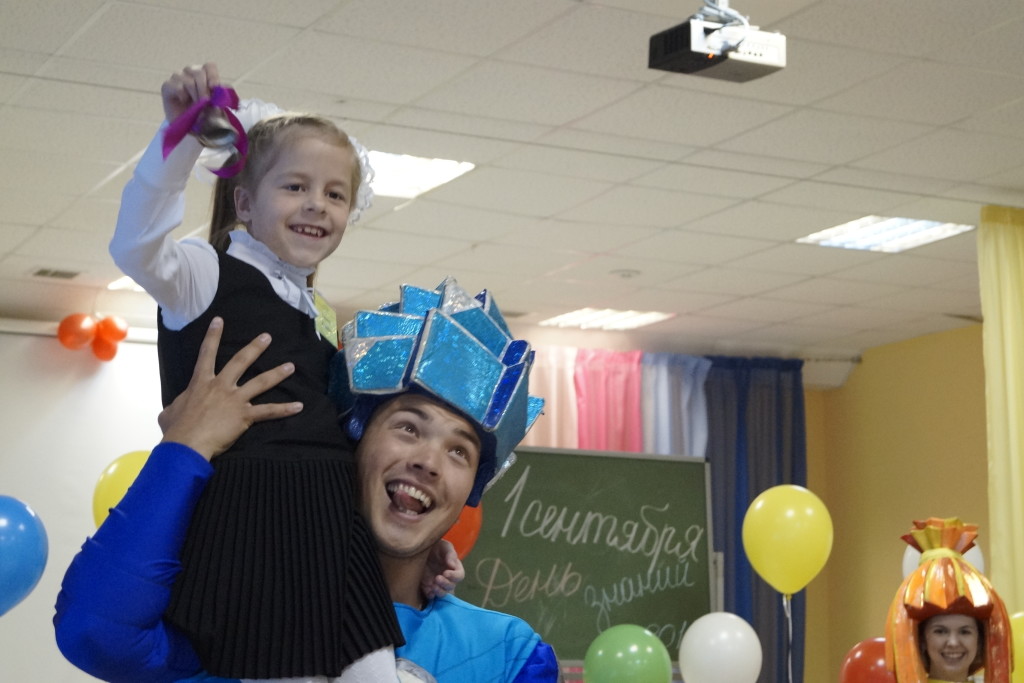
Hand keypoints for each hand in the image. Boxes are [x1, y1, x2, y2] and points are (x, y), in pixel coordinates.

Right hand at [159, 317, 301, 459]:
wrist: (186, 444)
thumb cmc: (176, 429)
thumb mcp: (169, 413)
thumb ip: (175, 406)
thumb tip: (172, 410)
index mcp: (201, 383)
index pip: (207, 354)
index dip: (213, 336)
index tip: (220, 320)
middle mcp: (220, 386)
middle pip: (240, 362)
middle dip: (255, 348)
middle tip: (267, 337)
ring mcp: (234, 399)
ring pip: (260, 382)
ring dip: (277, 373)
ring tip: (291, 366)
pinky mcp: (245, 415)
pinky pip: (268, 411)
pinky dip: (285, 409)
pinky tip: (299, 406)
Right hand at [161, 62, 220, 122]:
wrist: (187, 124)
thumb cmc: (201, 111)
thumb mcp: (214, 104)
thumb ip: (218, 96)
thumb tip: (221, 91)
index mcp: (203, 73)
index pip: (209, 66)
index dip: (213, 76)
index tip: (214, 88)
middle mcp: (190, 72)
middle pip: (199, 73)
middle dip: (204, 90)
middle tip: (206, 103)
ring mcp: (177, 77)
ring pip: (189, 81)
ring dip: (195, 95)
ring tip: (196, 106)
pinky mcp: (167, 86)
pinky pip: (178, 87)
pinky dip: (184, 96)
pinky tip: (184, 101)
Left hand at [420, 539, 464, 600]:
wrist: (421, 549)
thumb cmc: (437, 546)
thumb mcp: (444, 546)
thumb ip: (450, 554)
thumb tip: (452, 565)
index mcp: (455, 568)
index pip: (459, 576)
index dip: (454, 576)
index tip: (446, 573)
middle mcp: (448, 578)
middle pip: (451, 586)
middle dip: (445, 584)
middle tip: (437, 578)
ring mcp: (438, 583)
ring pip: (442, 593)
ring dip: (439, 591)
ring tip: (432, 586)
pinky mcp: (428, 587)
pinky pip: (431, 595)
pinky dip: (429, 594)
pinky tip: (426, 588)